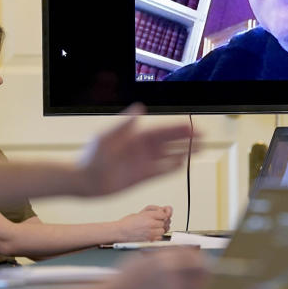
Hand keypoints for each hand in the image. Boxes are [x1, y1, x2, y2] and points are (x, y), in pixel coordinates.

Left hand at [77, 104, 196, 195]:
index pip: (161, 131)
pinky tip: (183, 164)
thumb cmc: (92, 157)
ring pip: (168, 156)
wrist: (84, 180)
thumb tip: (140, 108)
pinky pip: (160, 171)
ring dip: (183, 152)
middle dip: (186, 139)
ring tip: (199, 149)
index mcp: (136, 137)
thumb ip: (124, 124)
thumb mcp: (106, 137)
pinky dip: (171, 167)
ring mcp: (142, 163)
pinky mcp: (141, 177)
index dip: (177, 129)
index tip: (191, 126)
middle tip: (203, 136)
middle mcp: (142, 149)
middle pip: (169, 142)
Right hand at [95, 248, 207, 288]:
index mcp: (164, 256)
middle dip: (202, 279)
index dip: (200, 263)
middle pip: (202, 271)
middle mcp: (171, 267)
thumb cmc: (121, 282)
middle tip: (199, 286)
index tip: (202, 269)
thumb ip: (161, 258)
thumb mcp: (141, 260)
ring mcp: (172, 284)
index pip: (193, 256)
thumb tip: (180, 257)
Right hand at [116, 205, 172, 240]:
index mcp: (147, 216)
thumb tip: (161, 211)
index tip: (159, 216)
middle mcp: (150, 224)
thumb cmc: (127, 223)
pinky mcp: (149, 240)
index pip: (163, 214)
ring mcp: (150, 233)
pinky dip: (157, 236)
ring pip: (162, 231)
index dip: (161, 215)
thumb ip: (151, 212)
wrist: (120, 232)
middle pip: (163, 223)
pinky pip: (159, 238)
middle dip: (160, 222)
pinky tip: (151, 234)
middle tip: (155, 223)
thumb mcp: (139, 213)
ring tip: (153, 229)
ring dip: (159, 230)